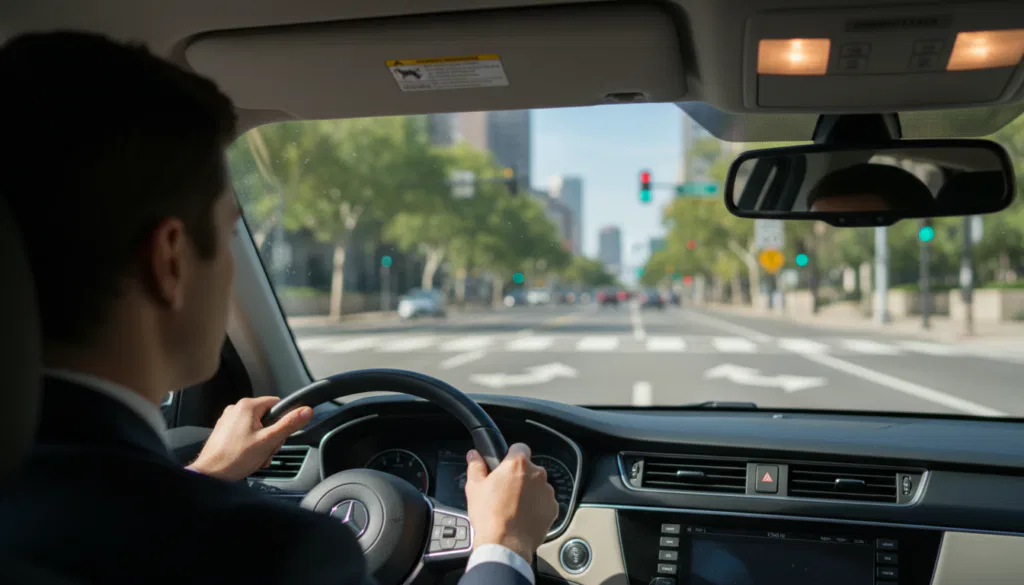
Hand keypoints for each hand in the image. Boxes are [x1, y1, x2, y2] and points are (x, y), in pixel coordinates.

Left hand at [189, 396, 312, 480]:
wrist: (210, 475)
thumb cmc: (234, 458)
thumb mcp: (269, 441)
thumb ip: (289, 424)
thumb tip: (306, 411)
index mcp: (247, 406)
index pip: (277, 404)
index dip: (283, 421)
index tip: (280, 436)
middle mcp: (236, 409)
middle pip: (267, 417)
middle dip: (272, 436)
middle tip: (268, 450)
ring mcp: (229, 420)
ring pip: (257, 427)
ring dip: (263, 443)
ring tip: (258, 456)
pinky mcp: (224, 431)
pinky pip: (245, 433)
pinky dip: (251, 444)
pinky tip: (249, 457)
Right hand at [464, 443, 557, 563]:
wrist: (505, 544)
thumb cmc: (489, 515)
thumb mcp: (474, 488)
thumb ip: (476, 466)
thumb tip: (474, 455)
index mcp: (518, 464)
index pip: (519, 447)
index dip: (511, 455)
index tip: (505, 465)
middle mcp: (537, 474)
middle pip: (529, 468)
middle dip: (519, 476)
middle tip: (505, 491)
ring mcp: (547, 492)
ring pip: (538, 485)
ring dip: (529, 491)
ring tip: (514, 507)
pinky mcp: (553, 509)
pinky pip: (544, 502)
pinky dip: (537, 506)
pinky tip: (523, 516)